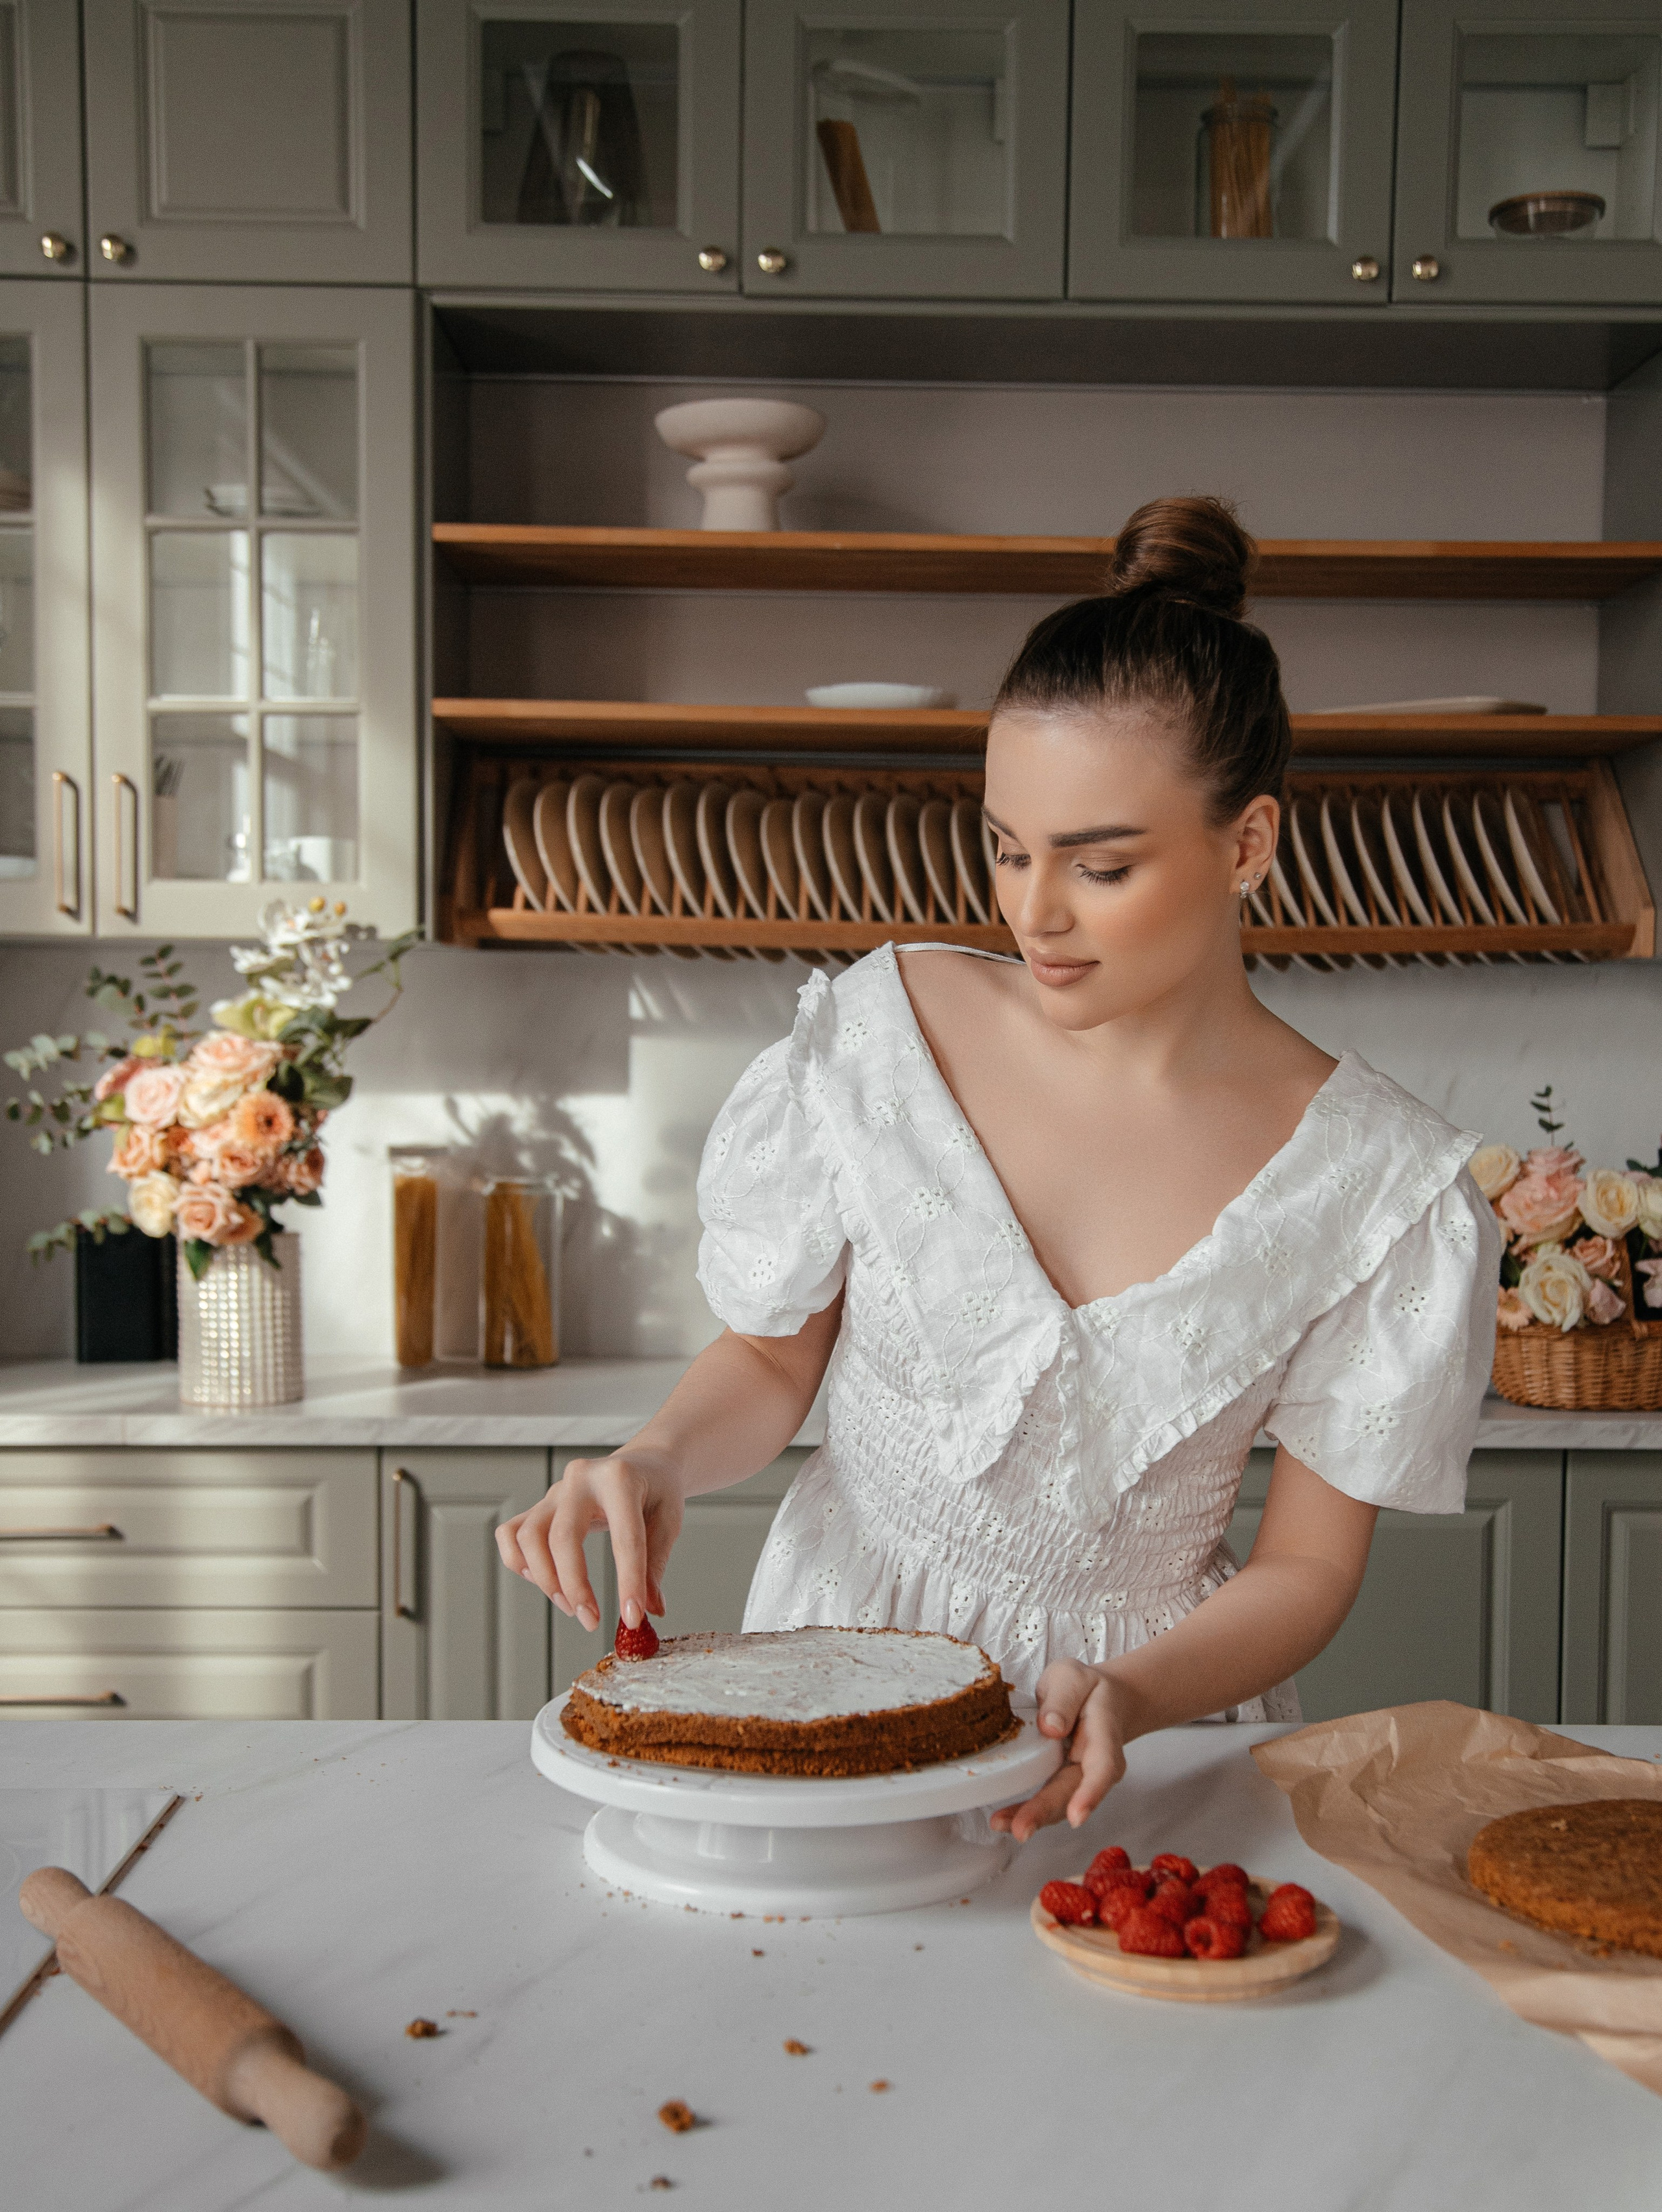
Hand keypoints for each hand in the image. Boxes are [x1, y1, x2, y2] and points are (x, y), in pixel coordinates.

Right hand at [495, 1447, 684, 1632]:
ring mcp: (555, 1491)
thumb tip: (650, 1611)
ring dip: (545, 1580)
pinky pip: (510, 1533)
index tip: (632, 1618)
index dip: (628, 1581)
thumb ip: (655, 1565)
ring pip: (528, 1537)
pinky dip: (519, 1562)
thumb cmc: (657, 1491)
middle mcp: (580, 1479)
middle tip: (591, 1621)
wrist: (642, 1463)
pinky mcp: (540, 1505)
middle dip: (574, 1587)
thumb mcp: (668, 1521)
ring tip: (571, 1606)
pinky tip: (544, 1581)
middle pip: (562, 1537)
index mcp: (620, 1479)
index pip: (624, 1537)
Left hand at [990, 1660, 1131, 1841]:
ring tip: (1002, 1824)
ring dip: (1033, 1817)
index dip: (1091, 1793)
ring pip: (1061, 1802)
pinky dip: (1027, 1811)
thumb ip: (1063, 1698)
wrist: (1104, 1701)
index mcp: (1104, 1732)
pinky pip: (1049, 1799)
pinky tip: (1004, 1820)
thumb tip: (1050, 1727)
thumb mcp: (1073, 1677)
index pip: (1103, 1766)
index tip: (1077, 1816)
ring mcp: (1081, 1777)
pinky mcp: (1064, 1782)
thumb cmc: (1086, 1689)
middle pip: (1075, 1792)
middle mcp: (1097, 1763)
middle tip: (1020, 1830)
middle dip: (1047, 1812)